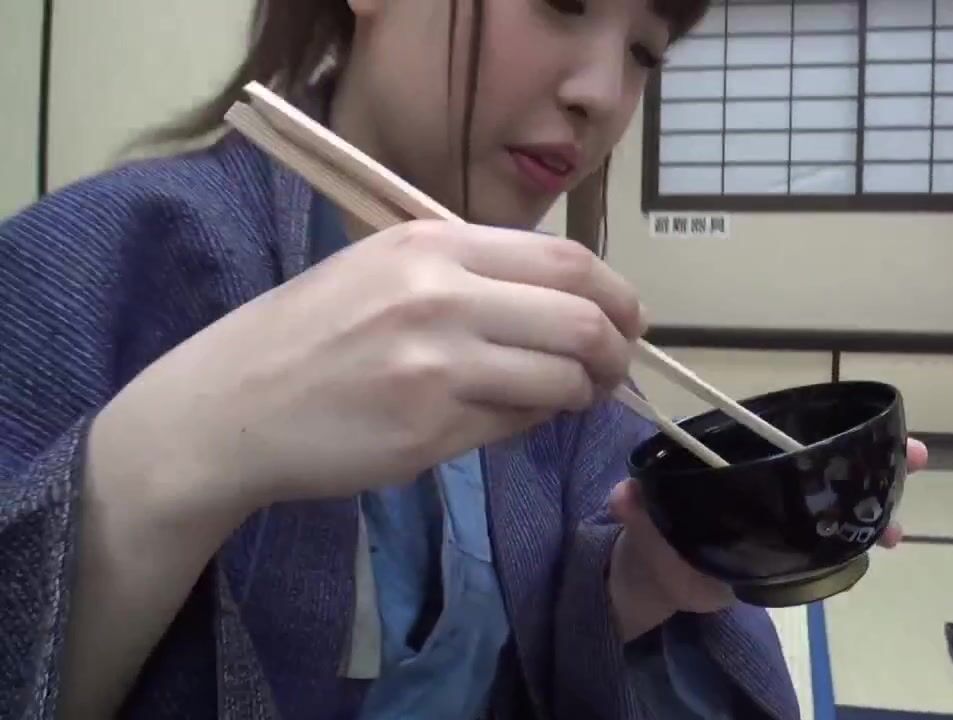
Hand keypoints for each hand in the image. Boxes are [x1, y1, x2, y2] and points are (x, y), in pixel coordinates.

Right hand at [91, 219, 644, 519]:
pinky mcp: (431, 428)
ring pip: (561, 378)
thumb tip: (569, 308)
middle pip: (582, 317)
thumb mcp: (385, 270)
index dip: (617, 294)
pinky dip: (533, 423)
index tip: (629, 319)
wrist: (231, 404)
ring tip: (569, 398)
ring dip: (581, 392)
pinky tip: (512, 419)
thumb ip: (473, 277)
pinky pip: (518, 425)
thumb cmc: (310, 333)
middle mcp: (441, 295)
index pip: (566, 258)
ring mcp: (438, 365)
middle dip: (617, 350)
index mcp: (433, 244)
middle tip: (615, 370)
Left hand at [607, 438, 928, 636]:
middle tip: (915, 459)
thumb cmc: (654, 535)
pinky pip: (831, 543)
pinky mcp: (790, 554)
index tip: (875, 424)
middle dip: (876, 459)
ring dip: (875, 507)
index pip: (793, 435)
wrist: (655, 579)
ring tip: (897, 526)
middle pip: (831, 462)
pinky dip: (857, 543)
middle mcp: (771, 483)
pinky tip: (879, 546)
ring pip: (840, 502)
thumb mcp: (644, 519)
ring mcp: (786, 518)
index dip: (833, 427)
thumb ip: (638, 507)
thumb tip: (626, 495)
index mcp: (741, 463)